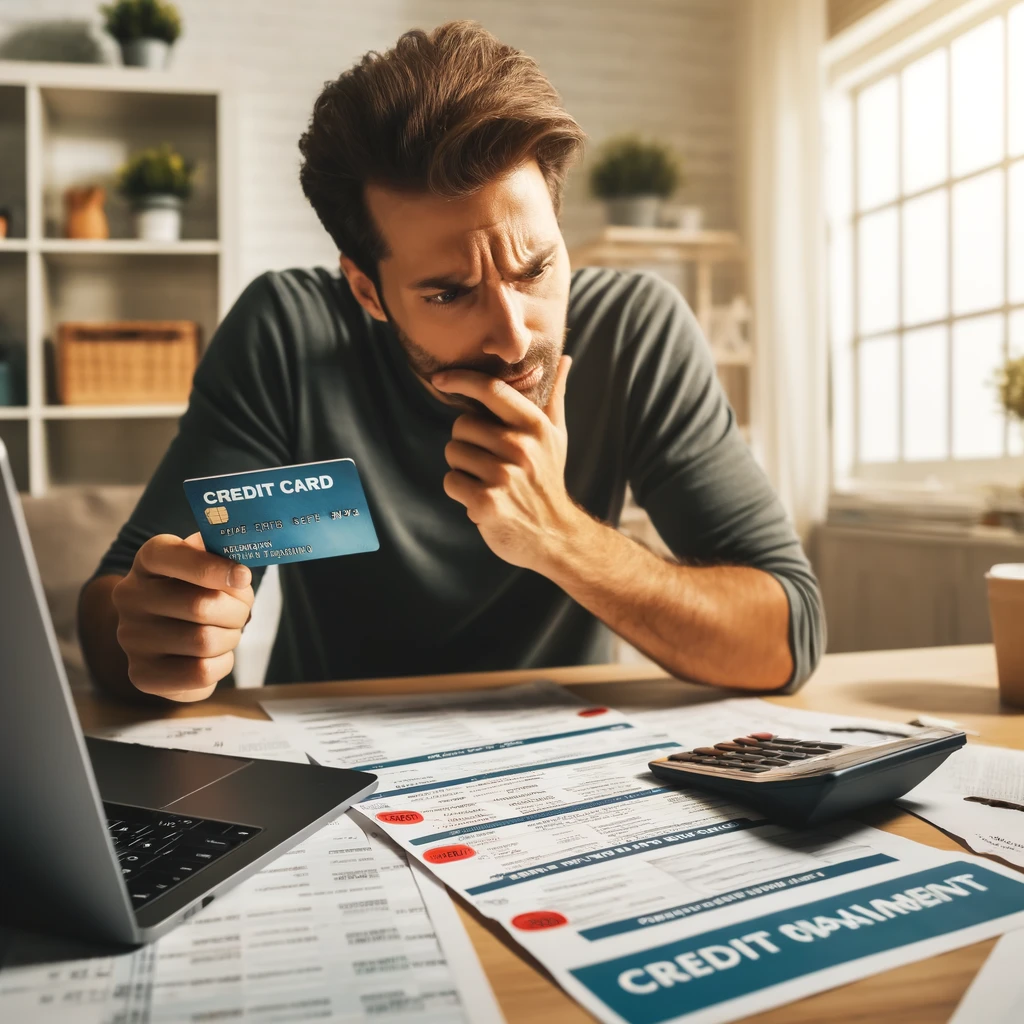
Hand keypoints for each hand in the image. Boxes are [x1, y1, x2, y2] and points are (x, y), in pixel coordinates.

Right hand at [111, 533, 253, 701]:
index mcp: (148, 561)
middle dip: (236, 612)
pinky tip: (216, 656)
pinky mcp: (141, 675)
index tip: (243, 577)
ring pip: (204, 642)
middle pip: (201, 606)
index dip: (212, 568)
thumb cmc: (198, 590)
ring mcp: (131, 638)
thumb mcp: (209, 562)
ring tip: (227, 632)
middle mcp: (130, 597)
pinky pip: (200, 673)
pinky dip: (222, 664)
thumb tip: (238, 574)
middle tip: (241, 612)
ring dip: (231, 638)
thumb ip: (223, 556)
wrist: (168, 631)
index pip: (172, 556)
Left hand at [433, 355, 580, 571]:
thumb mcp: (557, 437)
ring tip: (486, 480)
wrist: (555, 535)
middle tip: (487, 460)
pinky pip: (451, 481)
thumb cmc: (548, 480)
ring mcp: (504, 476)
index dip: (461, 379)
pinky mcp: (487, 503)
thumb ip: (554, 397)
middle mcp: (521, 448)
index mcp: (535, 426)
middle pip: (462, 425)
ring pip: (453, 453)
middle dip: (466, 442)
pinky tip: (480, 498)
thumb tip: (563, 358)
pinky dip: (460, 491)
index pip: (491, 390)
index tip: (440, 378)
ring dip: (462, 468)